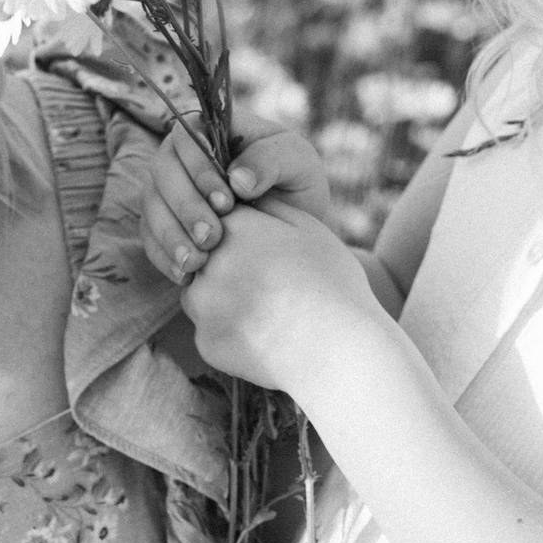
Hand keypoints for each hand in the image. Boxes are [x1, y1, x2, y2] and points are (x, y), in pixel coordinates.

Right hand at [138, 109, 334, 284]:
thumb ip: (272, 159)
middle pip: (161, 171)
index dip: (198, 167)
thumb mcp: (298, 163)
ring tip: (198, 261)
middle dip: (184, 206)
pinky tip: (186, 275)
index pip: (186, 134)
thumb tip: (237, 178)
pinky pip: (149, 238)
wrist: (292, 231)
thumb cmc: (295, 185)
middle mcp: (182, 156)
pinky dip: (164, 256)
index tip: (226, 201)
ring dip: (170, 234)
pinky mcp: (163, 223)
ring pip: (151, 205)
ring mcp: (168, 190)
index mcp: (212, 131)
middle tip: (212, 237)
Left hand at [177, 197, 396, 400]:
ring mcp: (204, 306)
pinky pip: (212, 330)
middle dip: (230, 265)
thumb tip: (240, 189)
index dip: (248, 236)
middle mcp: (209, 262)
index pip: (221, 220)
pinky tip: (265, 335)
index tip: (269, 252)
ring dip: (224, 297)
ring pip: (202, 293)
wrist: (340, 352)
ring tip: (269, 308)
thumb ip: (269, 205)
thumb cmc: (332, 285)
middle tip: (271, 284)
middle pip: (206, 256)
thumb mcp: (309, 229)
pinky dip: (233, 332)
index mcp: (235, 228)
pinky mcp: (206, 343)